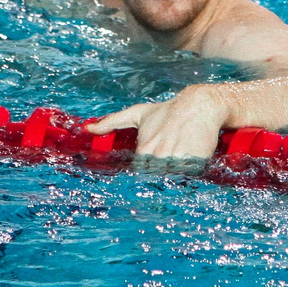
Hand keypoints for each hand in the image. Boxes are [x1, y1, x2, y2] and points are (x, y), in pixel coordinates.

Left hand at [88, 85, 234, 170]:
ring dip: (174, 176)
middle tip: (164, 174)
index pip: (140, 174)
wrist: (199, 105)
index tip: (144, 181)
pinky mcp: (196, 161)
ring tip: (177, 168)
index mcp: (145, 149)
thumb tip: (88, 128)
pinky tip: (189, 166)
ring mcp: (178, 160)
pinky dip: (190, 175)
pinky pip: (190, 176)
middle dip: (160, 178)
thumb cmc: (167, 111)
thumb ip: (112, 121)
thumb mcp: (138, 114)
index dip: (145, 176)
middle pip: (156, 179)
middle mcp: (160, 156)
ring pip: (173, 179)